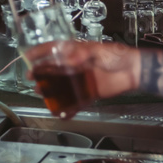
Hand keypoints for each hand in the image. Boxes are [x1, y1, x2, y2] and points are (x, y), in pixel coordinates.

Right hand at [25, 40, 139, 99]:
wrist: (134, 71)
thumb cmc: (118, 55)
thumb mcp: (99, 50)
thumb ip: (83, 54)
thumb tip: (69, 58)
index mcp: (77, 52)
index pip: (54, 49)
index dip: (40, 52)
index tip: (27, 57)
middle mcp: (76, 65)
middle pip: (54, 69)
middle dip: (41, 72)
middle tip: (31, 78)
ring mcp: (82, 79)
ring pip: (62, 85)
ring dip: (51, 89)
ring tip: (41, 93)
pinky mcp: (90, 92)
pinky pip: (77, 101)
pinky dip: (70, 108)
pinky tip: (61, 113)